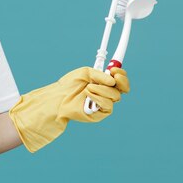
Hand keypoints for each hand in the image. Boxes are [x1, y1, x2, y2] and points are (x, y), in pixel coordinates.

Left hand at [8, 67, 129, 152]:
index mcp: (104, 83)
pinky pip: (108, 106)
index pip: (119, 80)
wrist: (58, 96)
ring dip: (102, 89)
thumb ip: (100, 75)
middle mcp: (106, 93)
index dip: (121, 74)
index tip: (115, 69)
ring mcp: (104, 103)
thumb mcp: (86, 73)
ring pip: (115, 96)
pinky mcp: (100, 113)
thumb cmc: (70, 84)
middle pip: (123, 89)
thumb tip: (113, 81)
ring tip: (88, 87)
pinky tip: (87, 95)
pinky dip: (99, 98)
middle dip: (121, 81)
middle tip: (114, 76)